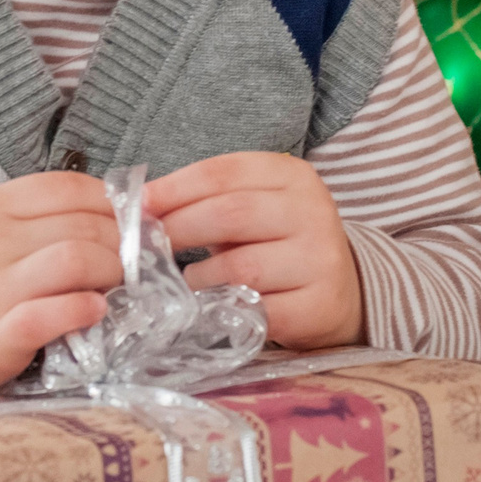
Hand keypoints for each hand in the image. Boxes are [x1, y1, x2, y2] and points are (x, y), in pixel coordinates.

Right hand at [0, 170, 124, 406]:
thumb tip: (111, 212)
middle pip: (84, 224)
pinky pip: (53, 313)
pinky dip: (84, 310)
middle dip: (122, 245)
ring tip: (113, 289)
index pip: (70, 187)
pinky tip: (93, 314)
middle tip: (130, 266)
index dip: (112, 204)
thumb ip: (35, 220)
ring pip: (76, 259)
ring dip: (111, 274)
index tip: (127, 226)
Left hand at [143, 153, 364, 350]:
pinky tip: (210, 308)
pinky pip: (257, 309)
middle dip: (178, 228)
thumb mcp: (252, 208)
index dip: (175, 187)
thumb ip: (205, 202)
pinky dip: (223, 310)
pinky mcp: (319, 305)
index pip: (224, 172)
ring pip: (241, 266)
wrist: (342, 291)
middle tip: (143, 247)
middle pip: (230, 213)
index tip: (138, 205)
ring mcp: (320, 259)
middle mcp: (312, 211)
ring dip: (197, 277)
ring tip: (181, 282)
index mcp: (292, 176)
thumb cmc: (278, 243)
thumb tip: (141, 207)